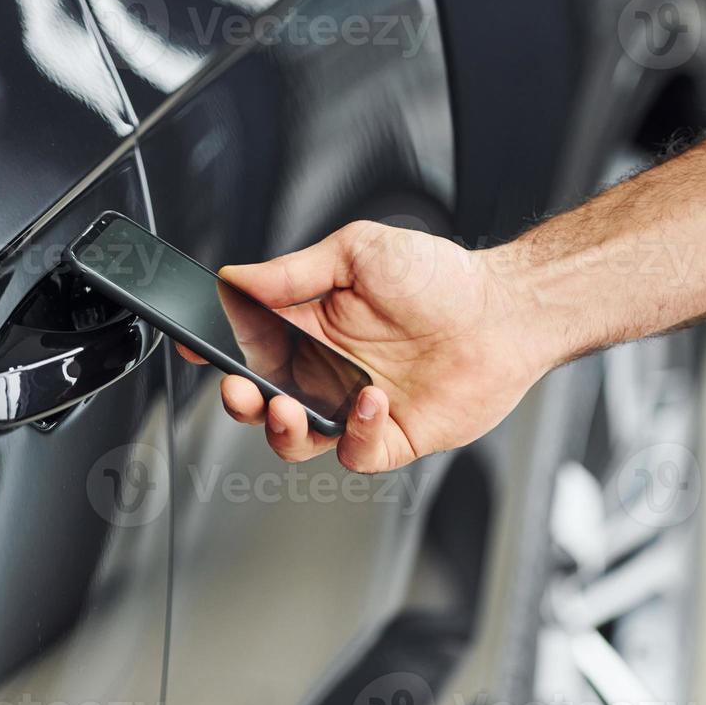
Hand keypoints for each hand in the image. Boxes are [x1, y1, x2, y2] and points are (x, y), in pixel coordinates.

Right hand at [179, 221, 548, 472]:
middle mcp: (326, 371)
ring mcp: (355, 407)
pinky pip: (356, 452)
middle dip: (240, 400)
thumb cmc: (441, 278)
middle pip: (262, 400)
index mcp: (309, 325)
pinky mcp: (390, 437)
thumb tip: (238, 277)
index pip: (248, 344)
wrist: (506, 310)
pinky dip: (355, 433)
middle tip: (238, 388)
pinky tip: (369, 400)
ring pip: (297, 437)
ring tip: (286, 405)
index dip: (218, 350)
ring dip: (281, 428)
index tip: (199, 345)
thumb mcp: (357, 252)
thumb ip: (293, 271)